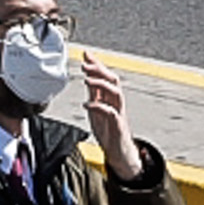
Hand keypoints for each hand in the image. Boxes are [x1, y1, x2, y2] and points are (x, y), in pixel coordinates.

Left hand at [82, 51, 138, 177]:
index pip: (107, 76)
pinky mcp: (117, 125)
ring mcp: (118, 113)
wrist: (118, 150)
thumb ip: (94, 92)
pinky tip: (86, 105)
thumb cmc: (108, 128)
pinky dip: (98, 107)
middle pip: (114, 80)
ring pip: (116, 93)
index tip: (86, 53)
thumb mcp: (97, 107)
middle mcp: (116, 103)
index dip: (97, 64)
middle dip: (100, 70)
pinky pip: (111, 113)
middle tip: (85, 64)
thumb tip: (87, 75)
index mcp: (110, 97)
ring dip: (101, 84)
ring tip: (86, 80)